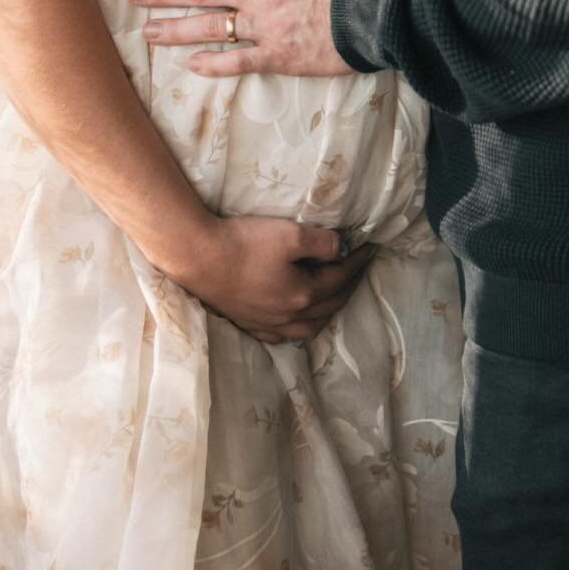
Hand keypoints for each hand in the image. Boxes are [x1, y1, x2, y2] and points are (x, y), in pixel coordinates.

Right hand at [179, 214, 373, 343]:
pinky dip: (297, 328)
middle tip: (358, 268)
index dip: (358, 261)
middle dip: (348, 285)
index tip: (371, 247)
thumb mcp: (291, 234)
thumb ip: (323, 243)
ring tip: (333, 297)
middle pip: (329, 305)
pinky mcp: (247, 323)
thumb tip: (341, 249)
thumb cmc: (245, 243)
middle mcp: (288, 317)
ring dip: (326, 312)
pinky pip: (281, 335)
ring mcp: (266, 324)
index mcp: (303, 295)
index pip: (341, 277)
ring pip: (308, 328)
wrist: (197, 257)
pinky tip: (294, 321)